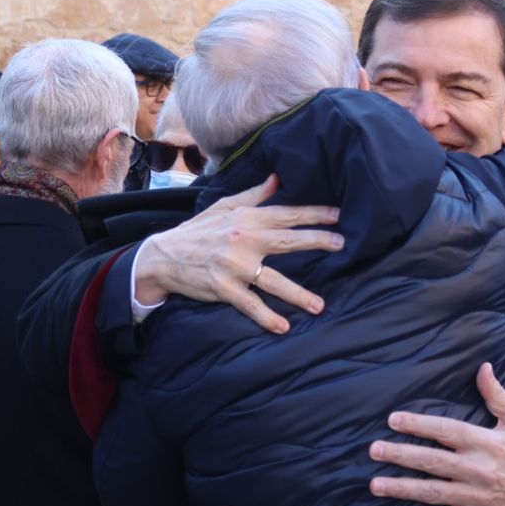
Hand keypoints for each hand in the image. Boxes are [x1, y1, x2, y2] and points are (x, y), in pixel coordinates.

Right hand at [133, 173, 343, 333]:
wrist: (162, 256)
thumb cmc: (196, 231)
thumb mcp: (222, 207)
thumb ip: (253, 196)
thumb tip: (277, 178)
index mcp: (246, 219)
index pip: (286, 214)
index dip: (313, 214)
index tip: (338, 216)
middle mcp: (243, 239)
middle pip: (286, 241)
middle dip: (316, 241)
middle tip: (341, 245)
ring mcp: (233, 266)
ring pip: (272, 280)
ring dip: (297, 294)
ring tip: (319, 305)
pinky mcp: (223, 288)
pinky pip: (249, 304)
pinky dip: (266, 316)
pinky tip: (282, 326)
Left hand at [367, 362, 504, 505]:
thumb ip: (497, 395)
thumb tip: (482, 367)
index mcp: (487, 443)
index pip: (446, 431)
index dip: (419, 424)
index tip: (393, 420)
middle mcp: (478, 470)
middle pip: (432, 462)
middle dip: (400, 455)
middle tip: (374, 450)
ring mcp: (475, 498)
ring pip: (432, 492)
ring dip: (402, 489)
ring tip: (375, 485)